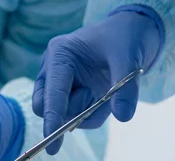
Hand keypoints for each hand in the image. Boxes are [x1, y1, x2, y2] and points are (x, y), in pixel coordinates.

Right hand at [33, 9, 161, 154]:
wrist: (130, 33)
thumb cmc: (124, 39)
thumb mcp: (129, 60)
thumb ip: (125, 89)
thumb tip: (122, 117)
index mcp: (60, 53)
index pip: (52, 90)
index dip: (52, 116)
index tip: (52, 142)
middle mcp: (53, 68)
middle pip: (44, 104)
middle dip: (67, 113)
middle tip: (94, 103)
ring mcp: (60, 82)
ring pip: (62, 113)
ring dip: (85, 113)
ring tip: (106, 92)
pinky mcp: (70, 93)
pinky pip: (76, 116)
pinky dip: (92, 114)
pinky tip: (103, 96)